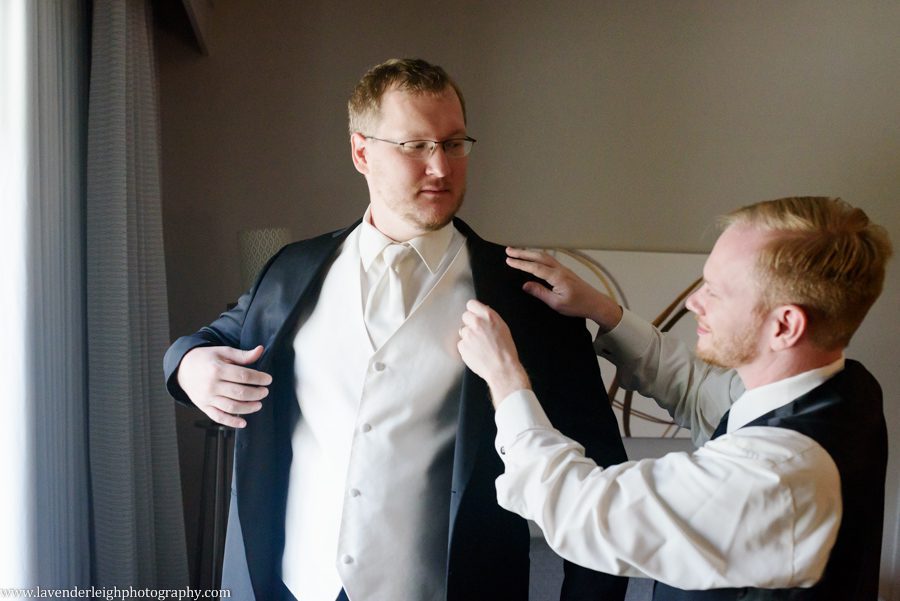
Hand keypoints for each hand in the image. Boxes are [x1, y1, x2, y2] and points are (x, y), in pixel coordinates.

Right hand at [176, 345, 271, 427]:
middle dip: (256, 393)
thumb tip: (260, 350)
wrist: (183, 368)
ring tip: (259, 404)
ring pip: (231, 407)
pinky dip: (231, 422)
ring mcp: (207, 398)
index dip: (258, 378)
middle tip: (265, 392)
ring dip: (248, 408)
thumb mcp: (223, 352)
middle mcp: (211, 385)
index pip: (243, 375)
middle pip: (239, 392)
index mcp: (217, 369)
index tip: (268, 379)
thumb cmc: (206, 358)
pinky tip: (243, 423)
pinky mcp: (204, 407)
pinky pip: (218, 417)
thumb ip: (242, 355)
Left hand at [457, 300, 530, 406]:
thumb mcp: (503, 328)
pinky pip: (461, 344)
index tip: (474, 315)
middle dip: (470, 323)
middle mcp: (476, 323)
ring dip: (468, 336)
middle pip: (465, 316)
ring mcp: (468, 335)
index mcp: (488, 316)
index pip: (471, 304)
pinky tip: (476, 352)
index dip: (473, 311)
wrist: (502, 369)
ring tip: (480, 345)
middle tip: (478, 333)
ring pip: (463, 331)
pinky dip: (466, 348)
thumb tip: (481, 313)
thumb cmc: (506, 351)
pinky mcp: (462, 346)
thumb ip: (490, 318)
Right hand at [505, 247, 622, 332]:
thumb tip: (526, 285)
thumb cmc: (578, 305)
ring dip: (530, 253)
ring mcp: (563, 269)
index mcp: (557, 277)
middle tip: (508, 250)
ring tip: (517, 252)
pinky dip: (538, 256)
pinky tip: (533, 258)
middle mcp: (560, 269)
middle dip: (522, 253)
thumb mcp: (556, 303)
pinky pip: (549, 260)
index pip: (535, 267)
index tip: (509, 260)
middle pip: (538, 257)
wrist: (595, 303)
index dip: (520, 263)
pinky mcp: (564, 271)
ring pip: (544, 256)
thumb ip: (540, 292)